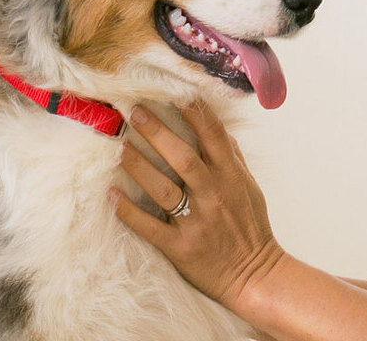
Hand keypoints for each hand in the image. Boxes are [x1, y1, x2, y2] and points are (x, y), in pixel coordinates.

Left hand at [111, 102, 285, 309]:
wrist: (255, 276)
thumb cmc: (251, 229)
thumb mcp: (249, 188)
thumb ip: (234, 159)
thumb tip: (220, 129)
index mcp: (231, 178)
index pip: (214, 137)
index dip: (195, 112)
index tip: (176, 91)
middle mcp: (214, 196)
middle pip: (184, 158)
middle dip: (158, 132)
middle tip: (134, 111)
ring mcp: (197, 222)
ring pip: (164, 189)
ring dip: (140, 166)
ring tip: (118, 146)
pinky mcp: (181, 248)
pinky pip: (151, 227)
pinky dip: (130, 211)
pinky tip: (112, 194)